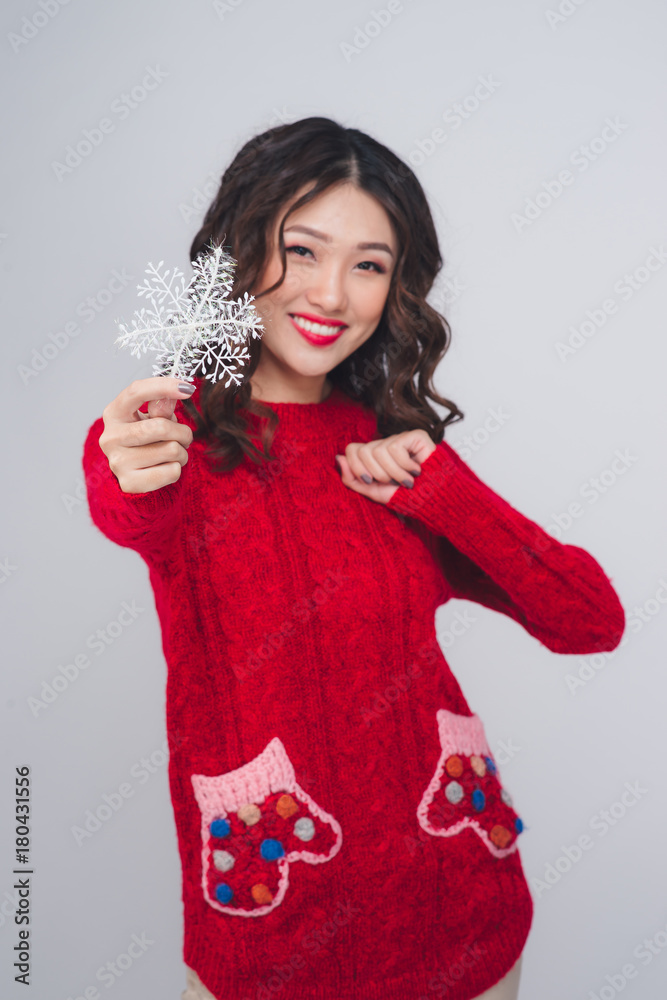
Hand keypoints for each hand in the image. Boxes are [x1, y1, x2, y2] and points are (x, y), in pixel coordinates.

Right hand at [98, 377, 194, 493]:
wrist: (135, 474)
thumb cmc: (146, 439)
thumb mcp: (151, 418)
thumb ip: (161, 407)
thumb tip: (173, 394)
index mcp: (113, 413)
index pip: (136, 391)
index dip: (163, 386)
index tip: (187, 388)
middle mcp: (110, 437)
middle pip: (161, 426)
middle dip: (182, 432)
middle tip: (184, 437)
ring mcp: (117, 462)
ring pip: (171, 450)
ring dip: (181, 452)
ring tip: (172, 453)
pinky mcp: (130, 483)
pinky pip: (172, 471)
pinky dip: (177, 469)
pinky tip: (165, 467)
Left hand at [334, 430, 436, 504]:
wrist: (431, 499)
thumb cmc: (404, 496)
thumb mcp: (373, 492)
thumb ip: (351, 478)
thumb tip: (338, 458)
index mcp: (373, 456)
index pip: (352, 449)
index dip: (356, 467)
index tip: (370, 481)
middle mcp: (384, 444)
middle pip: (364, 451)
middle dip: (377, 473)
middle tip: (393, 482)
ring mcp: (399, 438)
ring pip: (379, 451)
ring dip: (393, 472)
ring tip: (407, 480)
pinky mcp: (414, 435)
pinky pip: (395, 448)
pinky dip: (404, 465)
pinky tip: (415, 470)